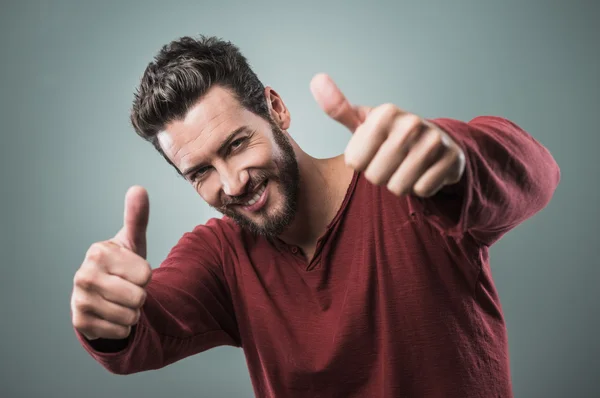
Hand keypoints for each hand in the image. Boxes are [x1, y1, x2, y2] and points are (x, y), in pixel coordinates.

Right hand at [71, 186, 151, 340]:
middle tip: (127, 288)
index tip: (131, 271)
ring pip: (131, 316)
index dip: (146, 276)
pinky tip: (112, 315)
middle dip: (140, 296)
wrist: (101, 294)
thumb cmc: (121, 264)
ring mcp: (79, 300)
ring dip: (132, 312)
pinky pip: (121, 331)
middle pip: (139, 297)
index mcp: (98, 252)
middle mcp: (83, 275)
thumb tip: (139, 189)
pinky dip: (122, 327)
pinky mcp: (81, 323)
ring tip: (120, 300)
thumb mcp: (132, 241)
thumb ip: (136, 217)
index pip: (146, 274)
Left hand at [310, 74, 464, 197]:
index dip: (361, 164)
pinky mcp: (452, 158)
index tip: (372, 152)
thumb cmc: (390, 135)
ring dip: (399, 184)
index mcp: (385, 112)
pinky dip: (420, 188)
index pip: (355, 162)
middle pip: (375, 176)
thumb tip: (316, 79)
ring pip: (399, 186)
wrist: (436, 142)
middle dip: (380, 176)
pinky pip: (422, 190)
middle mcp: (411, 122)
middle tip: (391, 162)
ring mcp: (433, 140)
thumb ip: (338, 108)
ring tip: (406, 168)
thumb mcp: (363, 122)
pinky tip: (424, 173)